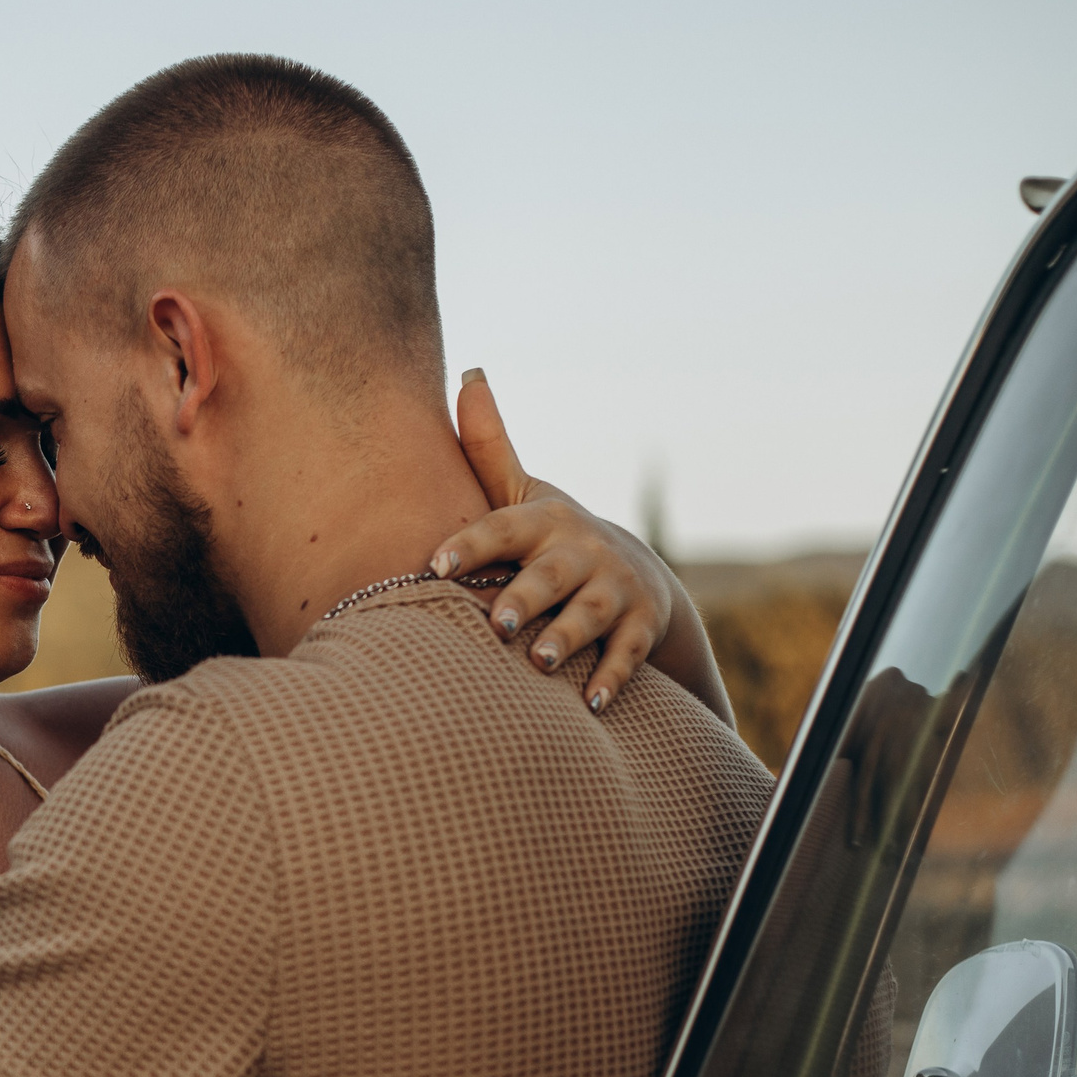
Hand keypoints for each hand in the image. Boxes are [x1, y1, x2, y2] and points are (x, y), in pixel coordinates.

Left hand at [429, 371, 683, 715]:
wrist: (634, 574)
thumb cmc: (550, 537)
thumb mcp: (523, 494)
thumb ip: (489, 447)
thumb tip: (468, 372)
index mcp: (542, 521)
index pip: (501, 529)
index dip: (470, 545)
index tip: (434, 564)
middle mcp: (581, 551)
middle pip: (550, 575)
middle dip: (525, 597)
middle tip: (497, 624)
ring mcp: (615, 589)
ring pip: (590, 615)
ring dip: (568, 638)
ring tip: (542, 661)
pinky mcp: (641, 626)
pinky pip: (628, 654)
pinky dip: (613, 678)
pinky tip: (593, 704)